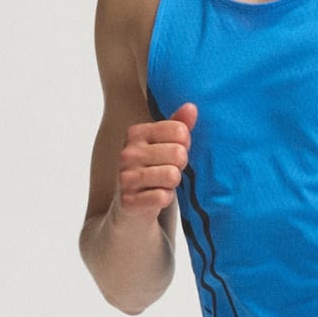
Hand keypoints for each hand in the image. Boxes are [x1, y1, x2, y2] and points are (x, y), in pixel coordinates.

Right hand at [115, 100, 196, 223]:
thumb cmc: (152, 171)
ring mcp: (126, 176)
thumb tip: (192, 108)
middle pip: (179, 153)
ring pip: (172, 175)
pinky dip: (165, 199)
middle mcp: (128, 152)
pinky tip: (156, 198)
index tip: (174, 153)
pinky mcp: (128, 201)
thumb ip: (178, 125)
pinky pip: (163, 197)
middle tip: (169, 171)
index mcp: (136, 133)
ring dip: (173, 184)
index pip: (180, 131)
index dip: (185, 145)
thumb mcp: (164, 145)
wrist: (131, 209)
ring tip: (162, 184)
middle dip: (180, 166)